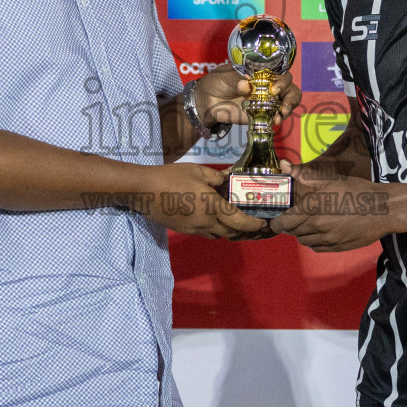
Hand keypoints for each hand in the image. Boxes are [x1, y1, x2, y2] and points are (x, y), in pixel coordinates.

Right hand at [141, 164, 269, 239]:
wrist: (143, 191)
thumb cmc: (171, 177)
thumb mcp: (197, 171)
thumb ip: (216, 177)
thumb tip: (228, 178)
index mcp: (212, 206)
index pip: (239, 222)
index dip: (253, 225)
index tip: (262, 224)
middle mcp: (206, 222)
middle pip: (230, 232)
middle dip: (243, 230)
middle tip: (250, 222)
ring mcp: (194, 229)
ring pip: (217, 235)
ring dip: (227, 231)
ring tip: (232, 220)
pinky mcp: (183, 230)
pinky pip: (204, 233)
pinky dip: (212, 229)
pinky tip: (210, 218)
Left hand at [195, 65, 300, 129]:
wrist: (208, 99)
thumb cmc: (219, 81)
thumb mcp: (227, 76)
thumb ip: (237, 79)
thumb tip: (245, 84)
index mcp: (263, 72)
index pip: (282, 73)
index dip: (283, 80)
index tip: (274, 88)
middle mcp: (269, 85)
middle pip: (290, 88)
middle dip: (291, 96)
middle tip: (283, 103)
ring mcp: (267, 100)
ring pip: (287, 102)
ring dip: (288, 108)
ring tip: (281, 113)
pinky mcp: (262, 114)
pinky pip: (275, 116)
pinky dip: (278, 118)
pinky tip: (275, 120)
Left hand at [267, 163, 396, 252]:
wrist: (382, 209)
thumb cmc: (356, 190)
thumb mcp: (330, 179)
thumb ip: (303, 174)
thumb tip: (282, 165)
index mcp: (313, 207)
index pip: (286, 221)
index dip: (277, 223)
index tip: (274, 221)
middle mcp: (317, 225)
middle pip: (294, 232)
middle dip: (290, 226)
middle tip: (293, 219)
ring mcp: (328, 239)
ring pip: (305, 241)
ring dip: (302, 234)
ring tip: (308, 225)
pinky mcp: (338, 247)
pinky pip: (318, 248)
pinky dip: (314, 242)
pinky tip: (320, 233)